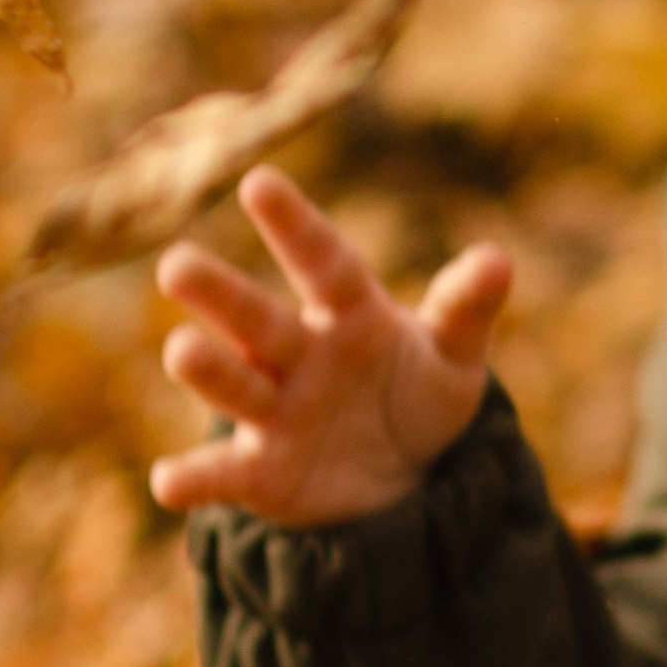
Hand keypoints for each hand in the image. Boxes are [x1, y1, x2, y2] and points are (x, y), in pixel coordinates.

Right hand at [150, 165, 511, 524]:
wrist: (402, 477)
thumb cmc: (417, 393)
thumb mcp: (454, 355)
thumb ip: (466, 309)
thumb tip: (498, 259)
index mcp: (347, 313)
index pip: (323, 263)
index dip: (294, 226)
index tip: (260, 183)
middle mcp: (298, 354)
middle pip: (257, 319)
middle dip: (218, 293)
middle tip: (175, 265)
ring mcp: (275, 411)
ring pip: (236, 385)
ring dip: (208, 370)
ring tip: (181, 352)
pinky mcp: (261, 471)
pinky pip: (224, 473)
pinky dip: (195, 478)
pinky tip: (168, 483)